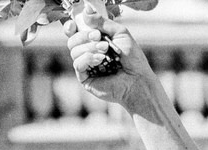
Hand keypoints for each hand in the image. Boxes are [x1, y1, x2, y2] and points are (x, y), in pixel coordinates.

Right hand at [65, 1, 163, 115]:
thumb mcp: (120, 33)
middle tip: (99, 38)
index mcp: (93, 42)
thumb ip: (103, 22)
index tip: (74, 24)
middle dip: (84, 36)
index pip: (74, 33)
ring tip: (105, 50)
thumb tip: (86, 12)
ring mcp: (85, 66)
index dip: (71, 27)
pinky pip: (77, 64)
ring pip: (74, 51)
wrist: (137, 79)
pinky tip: (100, 60)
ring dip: (89, 47)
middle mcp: (87, 53)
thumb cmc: (132, 58)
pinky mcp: (85, 78)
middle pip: (72, 40)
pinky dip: (87, 58)